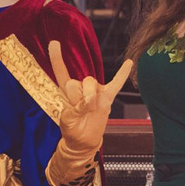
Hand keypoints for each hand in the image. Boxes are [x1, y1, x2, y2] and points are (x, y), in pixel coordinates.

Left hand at [47, 40, 131, 156]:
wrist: (84, 142)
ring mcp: (95, 92)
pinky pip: (116, 84)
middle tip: (79, 110)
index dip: (57, 59)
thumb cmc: (72, 130)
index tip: (54, 43)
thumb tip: (90, 100)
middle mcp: (81, 88)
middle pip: (77, 82)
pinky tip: (130, 62)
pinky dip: (122, 74)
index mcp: (67, 92)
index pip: (61, 72)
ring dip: (89, 97)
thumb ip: (75, 108)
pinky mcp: (107, 98)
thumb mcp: (67, 120)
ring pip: (91, 83)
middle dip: (76, 96)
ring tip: (90, 110)